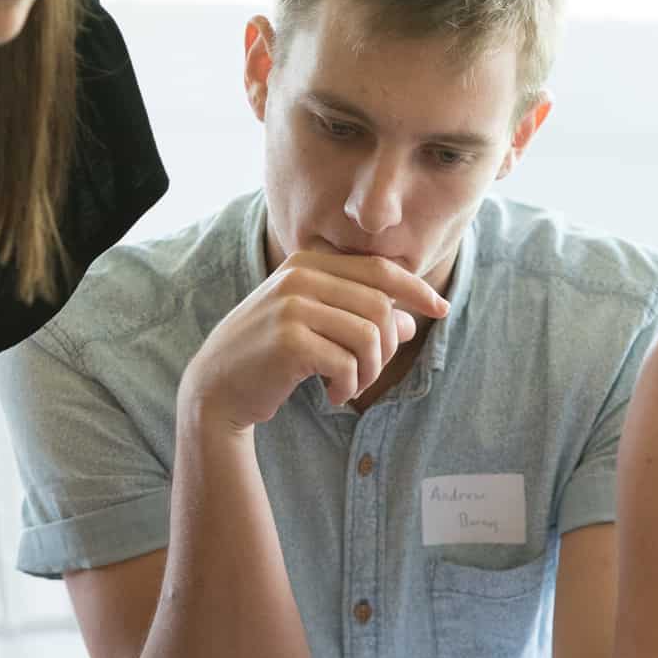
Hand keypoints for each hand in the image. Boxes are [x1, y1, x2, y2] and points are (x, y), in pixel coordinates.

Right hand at [180, 251, 448, 430]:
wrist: (215, 388)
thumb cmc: (269, 357)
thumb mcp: (316, 328)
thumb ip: (360, 317)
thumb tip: (409, 321)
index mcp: (308, 262)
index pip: (379, 270)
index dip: (417, 289)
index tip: (441, 309)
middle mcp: (300, 276)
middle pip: (380, 306)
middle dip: (386, 348)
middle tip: (367, 375)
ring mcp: (292, 305)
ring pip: (370, 335)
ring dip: (370, 372)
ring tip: (350, 387)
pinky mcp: (289, 340)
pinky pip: (348, 363)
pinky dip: (349, 387)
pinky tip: (332, 395)